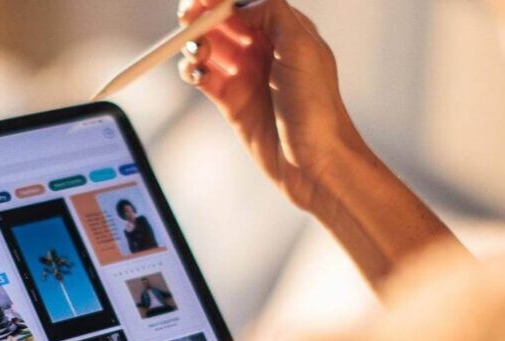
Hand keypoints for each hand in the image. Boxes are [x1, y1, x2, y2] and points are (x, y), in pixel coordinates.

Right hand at [177, 0, 365, 211]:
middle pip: (222, 20)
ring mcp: (245, 75)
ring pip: (208, 47)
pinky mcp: (230, 102)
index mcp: (285, 30)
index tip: (204, 0)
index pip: (246, 2)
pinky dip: (193, 71)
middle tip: (188, 17)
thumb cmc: (317, 107)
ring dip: (196, 44)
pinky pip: (203, 77)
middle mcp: (264, 50)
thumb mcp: (301, 47)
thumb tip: (241, 5)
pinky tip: (196, 73)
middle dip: (201, 15)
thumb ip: (272, 14)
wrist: (314, 161)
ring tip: (198, 52)